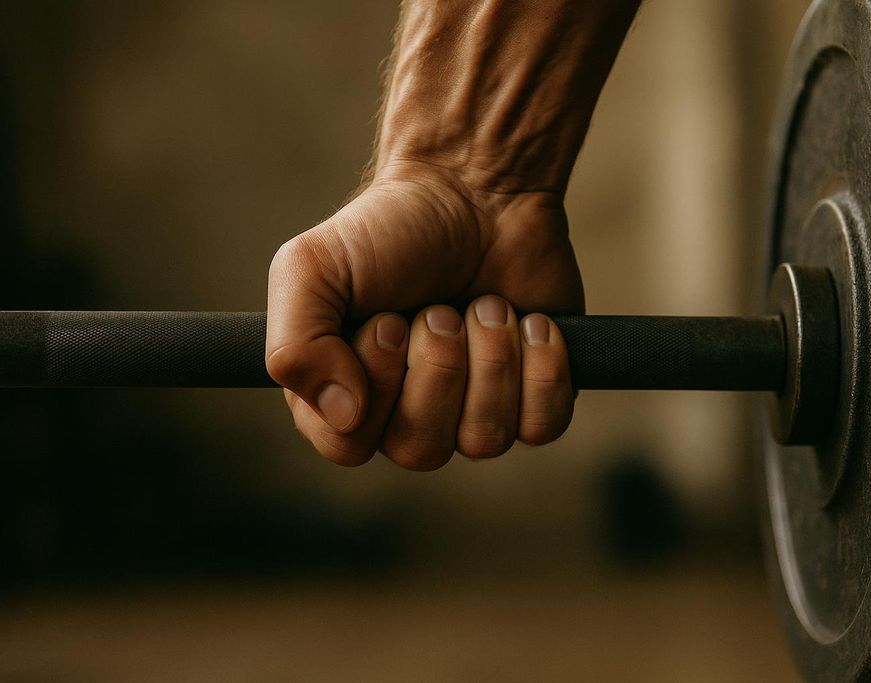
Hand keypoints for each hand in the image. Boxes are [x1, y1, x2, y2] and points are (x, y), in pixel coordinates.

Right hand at [266, 163, 583, 469]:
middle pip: (420, 449)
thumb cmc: (391, 229)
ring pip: (484, 440)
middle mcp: (406, 413)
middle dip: (438, 364)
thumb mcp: (312, 268)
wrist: (478, 189)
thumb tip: (341, 416)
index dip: (375, 386)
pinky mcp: (533, 398)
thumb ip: (294, 346)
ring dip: (489, 357)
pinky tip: (529, 321)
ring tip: (486, 304)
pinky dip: (540, 367)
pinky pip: (541, 424)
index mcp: (343, 393)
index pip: (349, 444)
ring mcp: (472, 411)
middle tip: (441, 307)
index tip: (388, 320)